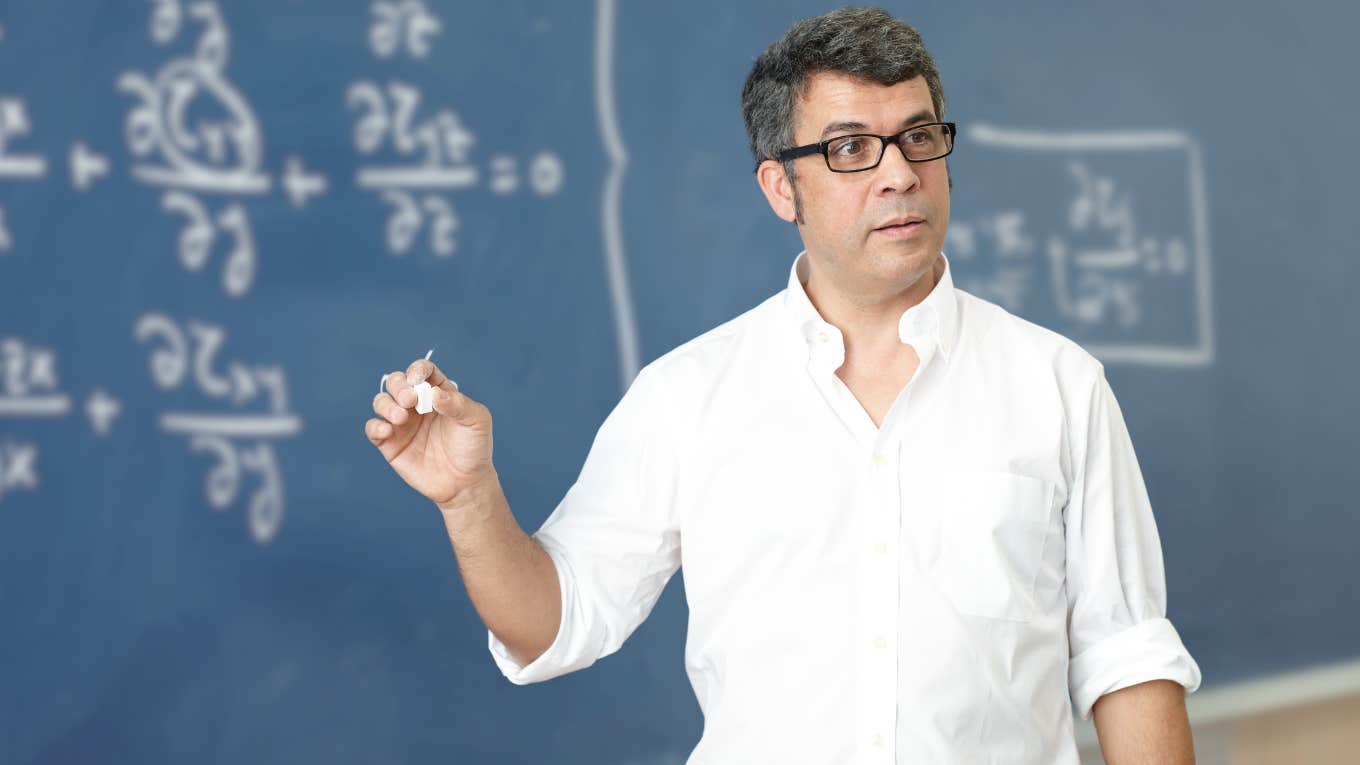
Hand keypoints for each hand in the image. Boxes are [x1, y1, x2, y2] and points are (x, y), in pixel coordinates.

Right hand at [365, 358, 494, 507]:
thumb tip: (434, 393)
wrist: (465, 483)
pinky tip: (388, 431)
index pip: (423, 371)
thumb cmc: (474, 448)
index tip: (418, 380)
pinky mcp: (390, 443)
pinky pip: (373, 428)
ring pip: (381, 402)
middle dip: (399, 386)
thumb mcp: (476, 421)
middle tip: (410, 400)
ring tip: (401, 418)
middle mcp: (416, 405)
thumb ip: (458, 404)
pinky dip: (375, 426)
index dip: (418, 370)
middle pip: (396, 382)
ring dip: (387, 405)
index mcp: (438, 393)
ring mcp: (402, 423)